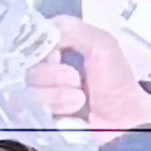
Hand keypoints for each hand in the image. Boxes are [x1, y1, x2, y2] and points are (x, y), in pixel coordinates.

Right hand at [27, 15, 150, 131]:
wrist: (126, 122)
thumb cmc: (117, 85)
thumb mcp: (101, 44)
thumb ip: (72, 28)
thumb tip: (44, 28)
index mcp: (57, 54)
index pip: (29, 45)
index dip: (39, 49)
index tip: (56, 54)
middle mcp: (46, 76)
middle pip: (25, 69)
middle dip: (52, 74)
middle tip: (75, 79)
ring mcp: (42, 100)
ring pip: (28, 91)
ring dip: (56, 94)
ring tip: (80, 98)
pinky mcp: (41, 122)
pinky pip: (30, 112)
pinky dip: (53, 110)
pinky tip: (72, 111)